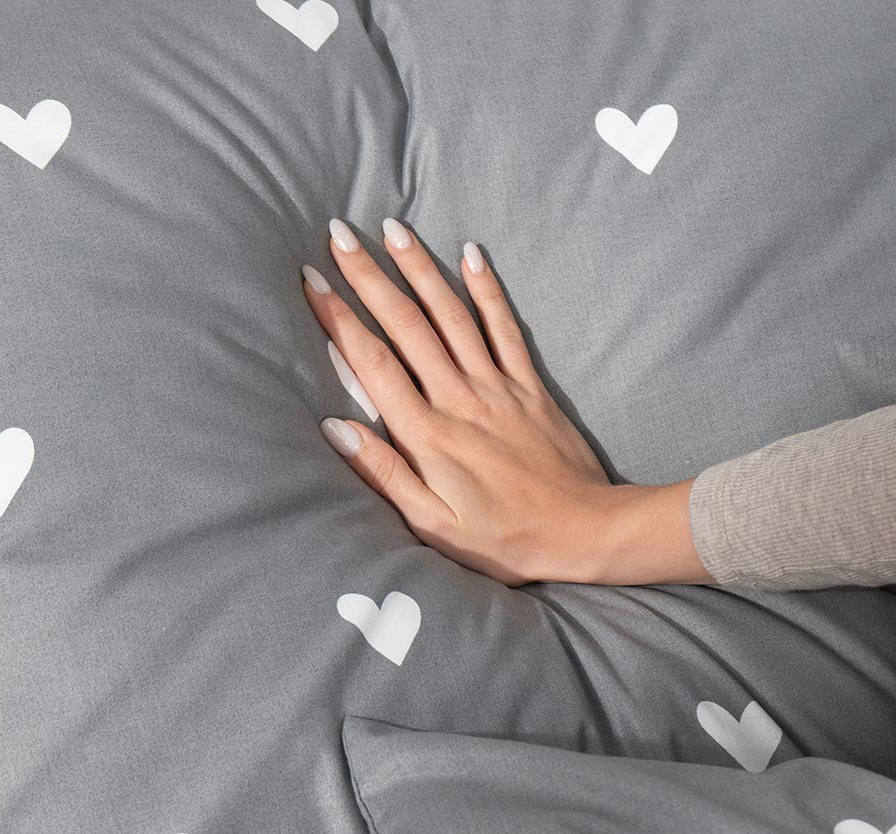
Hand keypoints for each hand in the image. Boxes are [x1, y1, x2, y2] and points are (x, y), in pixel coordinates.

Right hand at [301, 217, 708, 587]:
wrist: (583, 532)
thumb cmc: (504, 541)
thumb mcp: (434, 526)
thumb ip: (384, 474)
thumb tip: (334, 428)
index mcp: (428, 436)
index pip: (373, 363)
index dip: (339, 318)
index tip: (311, 281)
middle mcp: (459, 400)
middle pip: (407, 326)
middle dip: (369, 277)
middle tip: (338, 235)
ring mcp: (497, 388)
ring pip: (452, 315)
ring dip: (420, 268)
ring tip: (392, 228)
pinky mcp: (530, 388)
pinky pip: (505, 328)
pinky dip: (487, 289)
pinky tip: (471, 253)